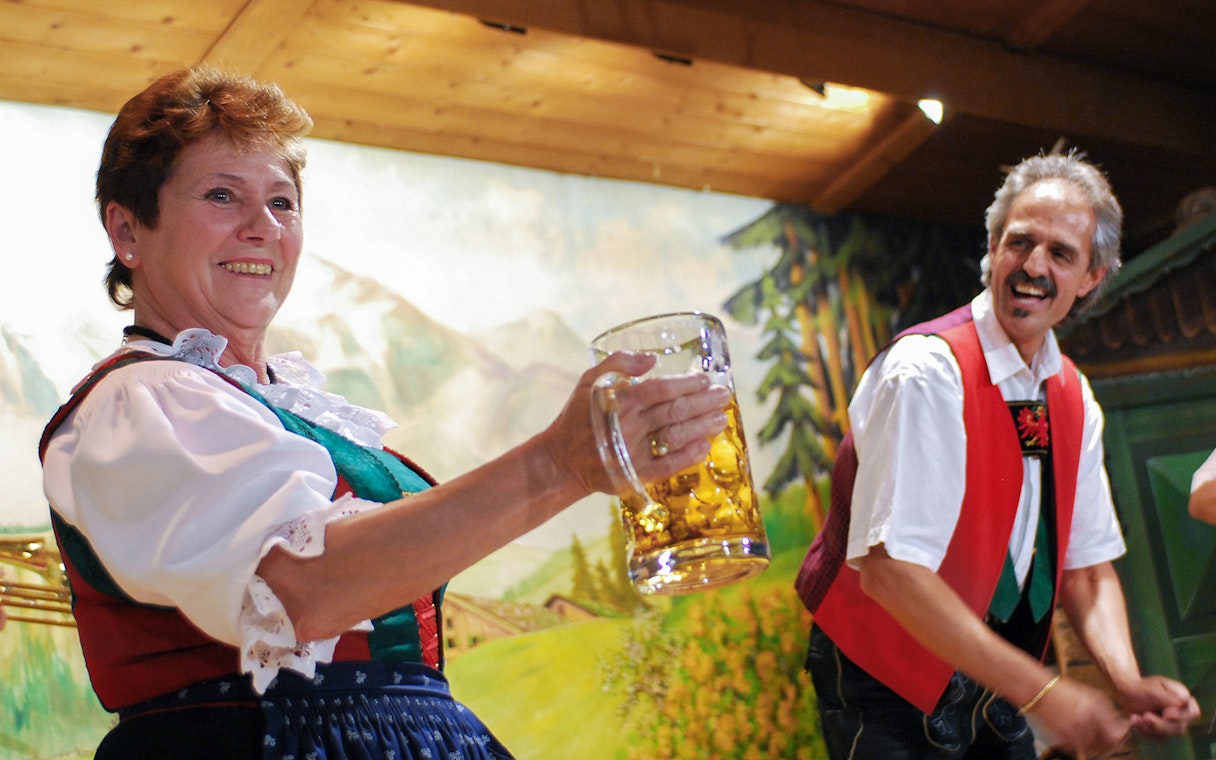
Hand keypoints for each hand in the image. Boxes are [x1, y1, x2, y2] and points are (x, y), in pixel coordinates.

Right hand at [542, 352, 730, 496]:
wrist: (562, 459)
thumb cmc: (578, 416)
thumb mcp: (589, 381)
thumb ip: (618, 363)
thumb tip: (651, 358)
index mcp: (621, 400)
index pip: (661, 389)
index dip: (686, 384)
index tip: (705, 379)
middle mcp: (630, 425)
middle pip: (675, 411)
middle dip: (704, 403)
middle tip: (725, 396)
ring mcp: (635, 451)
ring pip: (676, 436)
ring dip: (702, 427)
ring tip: (722, 419)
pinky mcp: (636, 474)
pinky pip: (668, 466)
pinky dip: (688, 457)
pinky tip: (705, 447)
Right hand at [1028, 677, 1129, 758]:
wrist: (1039, 691)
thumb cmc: (1065, 692)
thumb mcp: (1091, 696)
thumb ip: (1108, 712)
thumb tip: (1123, 727)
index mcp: (1095, 708)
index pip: (1117, 733)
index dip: (1123, 736)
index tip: (1124, 734)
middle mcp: (1086, 721)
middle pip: (1109, 745)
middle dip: (1113, 744)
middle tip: (1113, 740)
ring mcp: (1074, 731)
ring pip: (1096, 750)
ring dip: (1100, 747)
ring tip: (1098, 739)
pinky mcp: (1064, 738)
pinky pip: (1082, 750)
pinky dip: (1086, 747)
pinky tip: (1084, 738)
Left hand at [1118, 675, 1199, 738]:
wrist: (1125, 691)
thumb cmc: (1140, 687)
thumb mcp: (1152, 690)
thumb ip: (1168, 698)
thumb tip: (1181, 704)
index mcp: (1182, 698)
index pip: (1193, 712)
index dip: (1182, 716)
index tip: (1166, 714)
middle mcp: (1180, 712)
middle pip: (1179, 727)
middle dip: (1161, 724)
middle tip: (1145, 716)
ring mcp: (1171, 723)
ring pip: (1167, 734)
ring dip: (1150, 728)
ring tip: (1135, 717)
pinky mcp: (1161, 731)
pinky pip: (1156, 737)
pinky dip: (1143, 730)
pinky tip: (1134, 720)